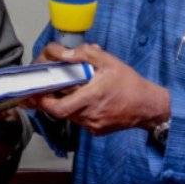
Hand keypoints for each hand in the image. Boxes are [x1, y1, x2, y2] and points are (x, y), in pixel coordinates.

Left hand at [24, 43, 169, 135]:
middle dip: (51, 100)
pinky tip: (83, 98)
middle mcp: (89, 115)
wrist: (148, 106)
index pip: (59, 108)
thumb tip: (63, 53)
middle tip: (46, 90)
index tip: (36, 94)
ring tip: (69, 89)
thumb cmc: (130, 83)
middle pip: (61, 112)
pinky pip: (80, 121)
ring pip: (70, 116)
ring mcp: (93, 125)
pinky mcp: (97, 130)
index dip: (44, 102)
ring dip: (65, 103)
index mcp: (91, 98)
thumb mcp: (108, 61)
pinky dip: (77, 110)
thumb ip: (84, 54)